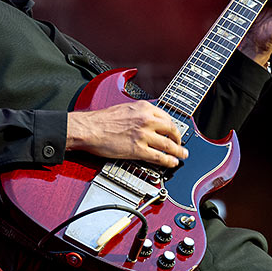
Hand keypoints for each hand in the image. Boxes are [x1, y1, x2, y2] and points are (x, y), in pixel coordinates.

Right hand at [66, 101, 188, 167]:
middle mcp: (146, 120)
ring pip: (168, 144)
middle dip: (179, 139)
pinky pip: (158, 157)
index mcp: (144, 107)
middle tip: (181, 144)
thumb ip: (139, 113)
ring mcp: (143, 135)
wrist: (88, 129)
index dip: (173, 126)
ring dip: (178, 151)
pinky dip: (168, 161)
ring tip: (182, 155)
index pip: (166, 117)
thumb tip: (148, 121)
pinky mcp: (137, 150)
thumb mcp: (125, 108)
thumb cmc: (101, 120)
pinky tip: (172, 163)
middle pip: (171, 130)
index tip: (175, 131)